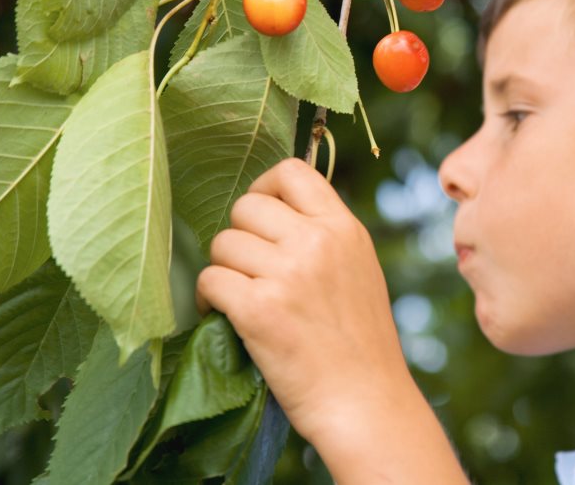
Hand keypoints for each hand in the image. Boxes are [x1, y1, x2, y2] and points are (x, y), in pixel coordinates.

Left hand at [195, 157, 409, 442]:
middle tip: (249, 271)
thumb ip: (325, 237)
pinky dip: (208, 299)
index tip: (261, 219)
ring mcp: (287, 274)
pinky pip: (209, 280)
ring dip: (224, 271)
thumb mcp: (360, 269)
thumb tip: (274, 214)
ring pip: (222, 244)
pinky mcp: (259, 310)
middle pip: (246, 207)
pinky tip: (226, 316)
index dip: (264, 189)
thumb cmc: (362, 345)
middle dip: (239, 237)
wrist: (367, 402)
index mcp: (344, 228)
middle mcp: (316, 242)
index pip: (291, 172)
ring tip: (240, 299)